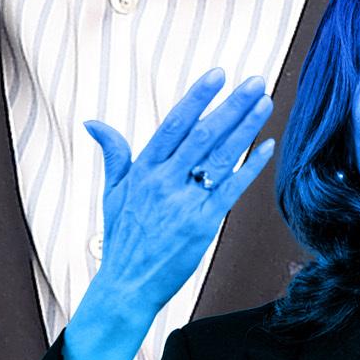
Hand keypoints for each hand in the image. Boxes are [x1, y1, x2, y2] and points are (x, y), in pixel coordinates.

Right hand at [61, 70, 274, 359]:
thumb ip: (112, 153)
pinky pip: (231, 190)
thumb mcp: (111, 191)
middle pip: (203, 134)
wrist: (127, 285)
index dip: (197, 98)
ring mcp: (184, 203)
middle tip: (255, 82)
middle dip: (232, 105)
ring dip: (246, 128)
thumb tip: (93, 123)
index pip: (174, 124)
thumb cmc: (122, 237)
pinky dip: (250, 167)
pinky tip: (267, 147)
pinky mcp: (203, 224)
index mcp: (143, 169)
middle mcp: (164, 181)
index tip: (218, 75)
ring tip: (265, 103)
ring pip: (220, 157)